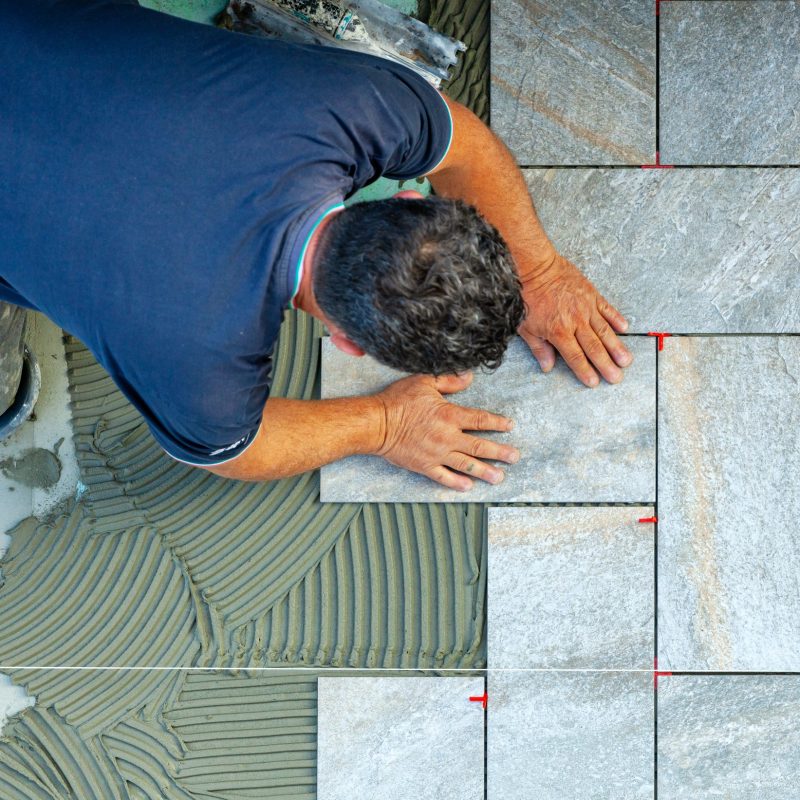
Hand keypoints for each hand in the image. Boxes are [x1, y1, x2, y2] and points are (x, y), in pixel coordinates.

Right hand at [373, 373, 519, 491]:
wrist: (376, 424)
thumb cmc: (398, 401)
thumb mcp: (424, 382)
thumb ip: (449, 381)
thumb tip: (468, 376)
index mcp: (449, 416)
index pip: (480, 420)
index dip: (497, 423)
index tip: (510, 426)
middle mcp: (447, 437)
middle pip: (479, 446)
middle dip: (500, 452)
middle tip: (515, 457)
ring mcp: (436, 454)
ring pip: (466, 465)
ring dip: (485, 471)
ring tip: (499, 477)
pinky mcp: (424, 465)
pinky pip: (444, 476)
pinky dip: (457, 482)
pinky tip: (468, 486)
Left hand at [518, 253, 631, 386]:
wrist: (535, 268)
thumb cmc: (527, 297)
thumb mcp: (526, 327)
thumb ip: (539, 348)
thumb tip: (547, 367)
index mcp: (558, 332)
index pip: (575, 356)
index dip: (585, 370)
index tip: (594, 383)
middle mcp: (575, 322)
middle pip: (593, 347)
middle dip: (606, 364)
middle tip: (617, 377)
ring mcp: (585, 307)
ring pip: (604, 331)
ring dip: (616, 347)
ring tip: (626, 360)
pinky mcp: (591, 294)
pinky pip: (607, 309)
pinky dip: (616, 318)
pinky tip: (625, 328)